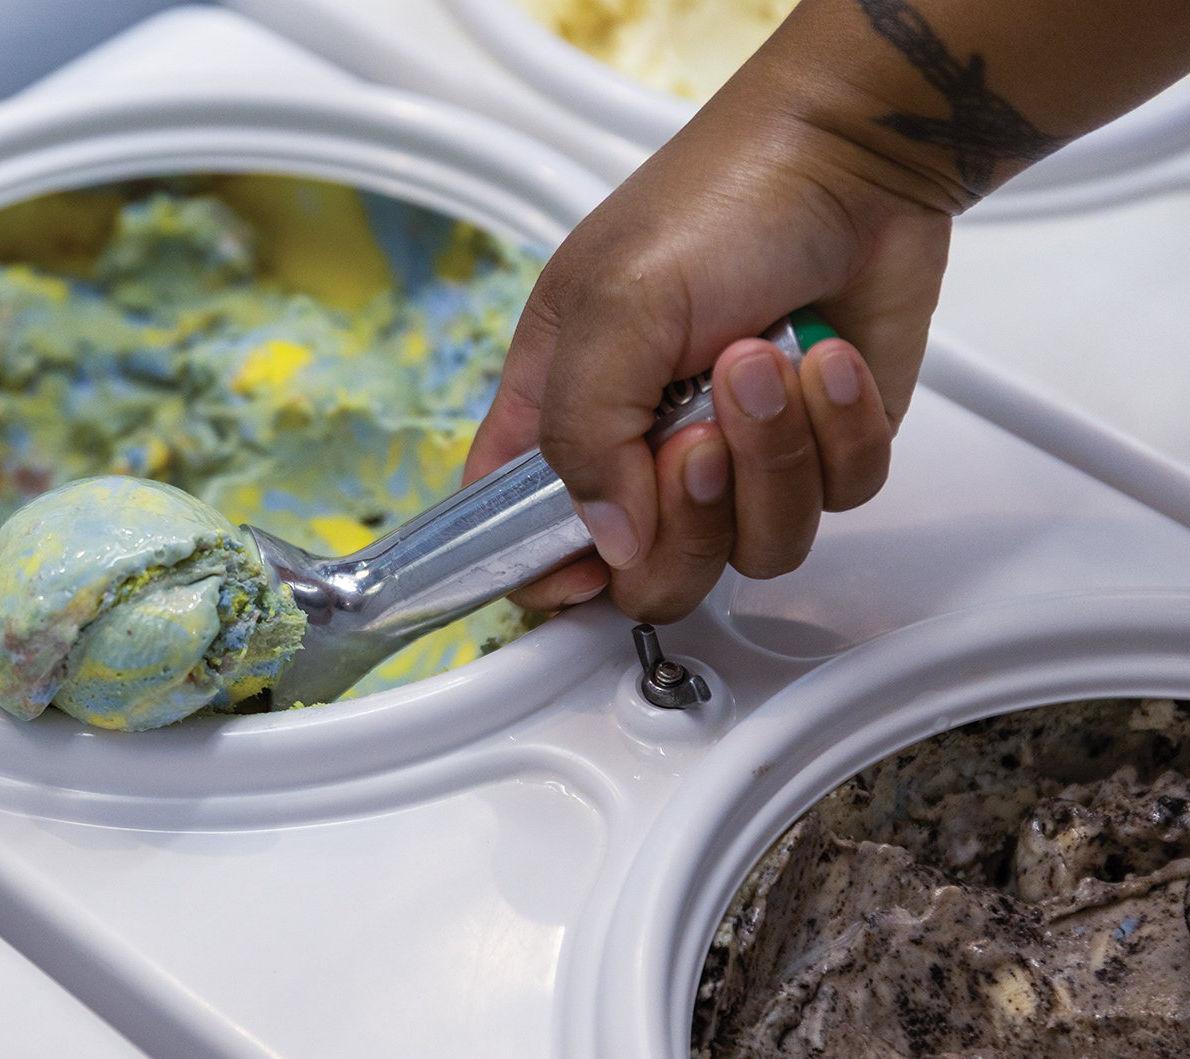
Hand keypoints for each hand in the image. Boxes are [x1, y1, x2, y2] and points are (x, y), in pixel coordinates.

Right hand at [465, 20, 953, 623]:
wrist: (857, 161)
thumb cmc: (721, 202)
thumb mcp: (613, 308)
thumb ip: (584, 434)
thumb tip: (609, 543)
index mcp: (562, 412)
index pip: (523, 532)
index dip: (546, 570)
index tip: (582, 571)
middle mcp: (644, 450)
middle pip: (650, 574)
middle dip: (686, 518)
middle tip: (696, 437)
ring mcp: (738, 459)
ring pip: (752, 549)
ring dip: (772, 456)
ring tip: (768, 363)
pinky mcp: (823, 451)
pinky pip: (837, 499)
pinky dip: (841, 432)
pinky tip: (828, 362)